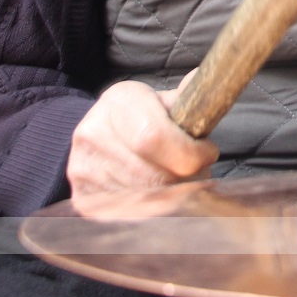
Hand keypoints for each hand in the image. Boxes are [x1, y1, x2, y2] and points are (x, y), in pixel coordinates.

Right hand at [67, 76, 218, 198]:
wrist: (100, 135)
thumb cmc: (144, 119)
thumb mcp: (164, 102)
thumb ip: (189, 100)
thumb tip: (212, 81)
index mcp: (118, 103)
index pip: (154, 137)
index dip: (190, 152)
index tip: (206, 152)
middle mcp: (93, 134)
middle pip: (154, 175)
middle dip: (186, 178)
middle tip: (197, 171)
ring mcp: (84, 169)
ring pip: (146, 200)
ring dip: (173, 197)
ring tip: (178, 181)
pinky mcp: (84, 198)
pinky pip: (130, 215)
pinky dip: (153, 211)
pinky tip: (159, 195)